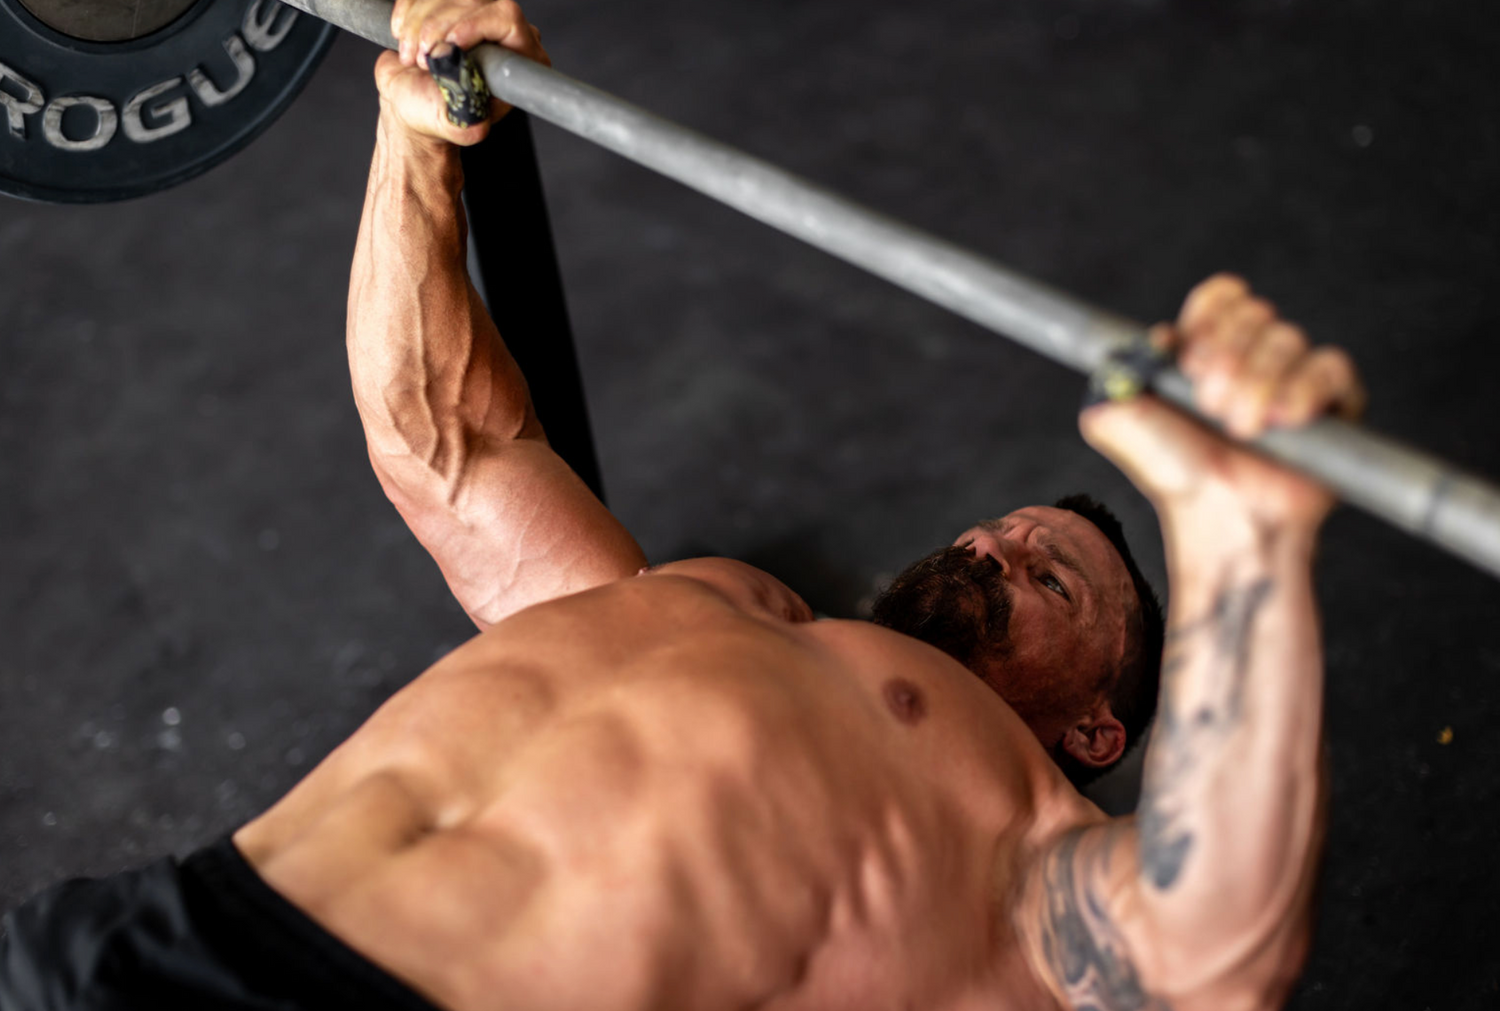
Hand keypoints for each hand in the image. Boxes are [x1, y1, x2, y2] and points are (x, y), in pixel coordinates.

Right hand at [376, 0, 549, 147]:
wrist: (408, 99)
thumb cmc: (436, 113)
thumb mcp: (454, 125)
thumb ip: (467, 123)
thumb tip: (476, 122)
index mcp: (517, 59)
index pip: (506, 18)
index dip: (473, 24)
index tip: (447, 45)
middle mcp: (501, 31)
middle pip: (472, 0)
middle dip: (438, 28)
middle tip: (424, 60)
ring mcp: (474, 12)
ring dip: (419, 23)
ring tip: (412, 57)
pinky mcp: (447, 3)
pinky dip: (407, 10)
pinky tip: (403, 36)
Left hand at [1080, 274, 1366, 531]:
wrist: (1218, 515)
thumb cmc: (1172, 472)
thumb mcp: (1113, 418)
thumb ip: (1116, 366)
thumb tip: (1159, 335)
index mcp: (1205, 353)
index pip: (1221, 297)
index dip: (1209, 316)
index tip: (1190, 358)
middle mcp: (1251, 359)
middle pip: (1254, 312)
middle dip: (1226, 357)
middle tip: (1209, 405)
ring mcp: (1293, 378)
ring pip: (1288, 338)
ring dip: (1257, 382)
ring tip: (1242, 429)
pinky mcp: (1333, 402)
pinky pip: (1331, 365)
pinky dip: (1304, 388)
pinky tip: (1285, 419)